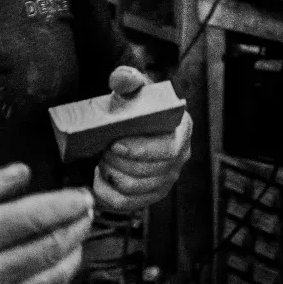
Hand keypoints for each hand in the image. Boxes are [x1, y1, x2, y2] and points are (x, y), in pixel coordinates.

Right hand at [0, 164, 92, 283]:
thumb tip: (25, 171)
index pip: (35, 217)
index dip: (66, 205)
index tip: (84, 196)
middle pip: (51, 247)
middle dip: (77, 227)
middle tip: (87, 214)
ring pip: (54, 278)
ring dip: (75, 255)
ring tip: (78, 240)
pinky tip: (62, 271)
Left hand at [95, 65, 192, 212]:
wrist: (130, 125)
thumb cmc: (134, 105)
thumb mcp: (133, 88)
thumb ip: (127, 79)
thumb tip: (121, 80)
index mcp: (182, 130)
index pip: (167, 150)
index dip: (140, 151)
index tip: (114, 144)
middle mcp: (179, 158)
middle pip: (150, 173)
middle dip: (120, 164)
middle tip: (103, 151)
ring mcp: (166, 180)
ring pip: (135, 189)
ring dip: (112, 176)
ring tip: (102, 161)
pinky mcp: (150, 195)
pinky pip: (125, 204)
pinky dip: (106, 193)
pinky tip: (100, 177)